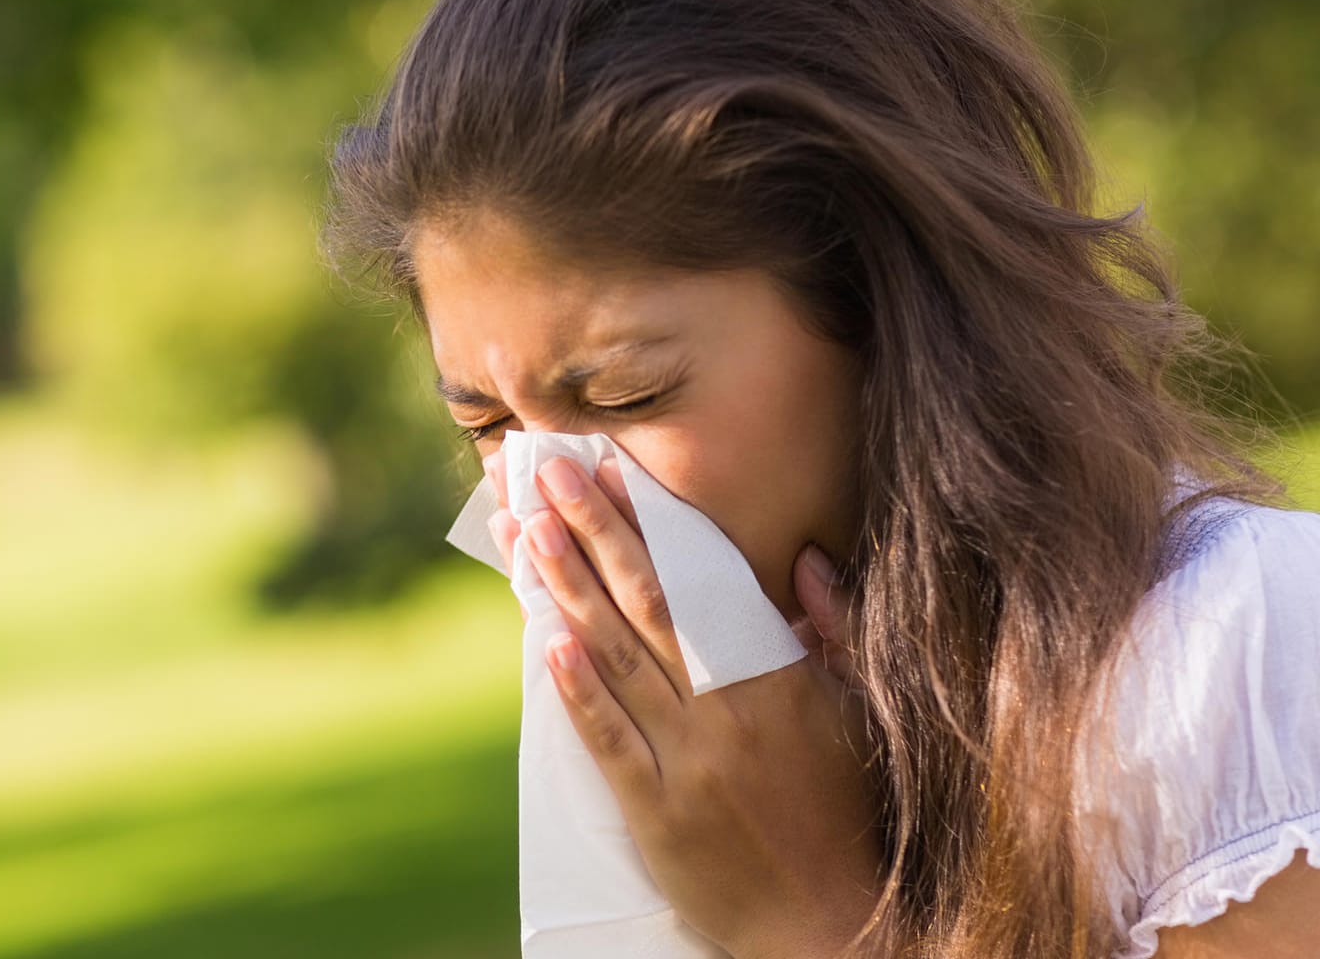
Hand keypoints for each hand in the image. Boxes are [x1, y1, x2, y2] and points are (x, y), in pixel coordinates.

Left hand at [482, 449, 888, 958]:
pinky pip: (611, 742)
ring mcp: (690, 761)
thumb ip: (836, 632)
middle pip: (648, 602)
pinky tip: (546, 641)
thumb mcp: (857, 713)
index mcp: (779, 678)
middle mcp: (730, 710)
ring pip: (617, 658)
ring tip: (526, 527)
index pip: (703, 580)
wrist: (827, 924)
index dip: (651, 523)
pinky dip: (578, 691)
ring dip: (568, 587)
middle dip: (592, 528)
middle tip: (546, 470)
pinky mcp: (658, 813)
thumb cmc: (844, 811)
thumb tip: (807, 561)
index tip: (609, 470)